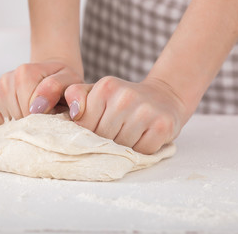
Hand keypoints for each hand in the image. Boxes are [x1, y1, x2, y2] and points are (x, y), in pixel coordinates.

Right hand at [0, 61, 82, 123]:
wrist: (54, 74)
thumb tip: (37, 106)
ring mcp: (0, 87)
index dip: (44, 117)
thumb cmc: (64, 80)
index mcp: (25, 72)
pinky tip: (25, 112)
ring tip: (37, 111)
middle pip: (19, 115)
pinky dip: (13, 121)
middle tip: (47, 113)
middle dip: (34, 120)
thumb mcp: (71, 81)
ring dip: (25, 120)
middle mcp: (8, 77)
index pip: (30, 109)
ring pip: (10, 119)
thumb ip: (59, 88)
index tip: (54, 112)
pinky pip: (0, 119)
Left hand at [64, 76, 187, 153]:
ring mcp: (146, 111)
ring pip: (121, 147)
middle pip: (102, 138)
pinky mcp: (163, 126)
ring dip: (124, 148)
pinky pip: (142, 152)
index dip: (89, 132)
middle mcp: (125, 96)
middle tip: (116, 132)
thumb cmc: (124, 100)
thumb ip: (76, 95)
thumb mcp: (97, 92)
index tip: (99, 126)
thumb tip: (73, 113)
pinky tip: (143, 138)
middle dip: (106, 141)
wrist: (163, 97)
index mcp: (106, 86)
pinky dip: (141, 151)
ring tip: (130, 135)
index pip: (85, 125)